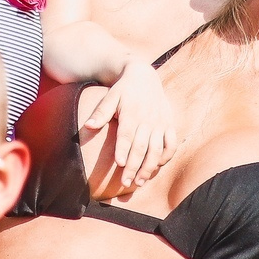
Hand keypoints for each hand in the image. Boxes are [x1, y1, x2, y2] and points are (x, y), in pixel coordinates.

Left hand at [80, 64, 178, 198]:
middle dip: (134, 166)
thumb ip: (101, 112)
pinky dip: (166, 157)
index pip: (128, 134)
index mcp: (132, 113)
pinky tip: (156, 167)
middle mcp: (148, 119)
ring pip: (157, 149)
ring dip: (149, 167)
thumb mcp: (110, 97)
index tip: (120, 164)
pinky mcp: (169, 124)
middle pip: (141, 146)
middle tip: (125, 182)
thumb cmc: (123, 89)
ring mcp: (160, 123)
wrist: (145, 76)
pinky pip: (170, 144)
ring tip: (139, 182)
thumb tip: (88, 126)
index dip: (124, 149)